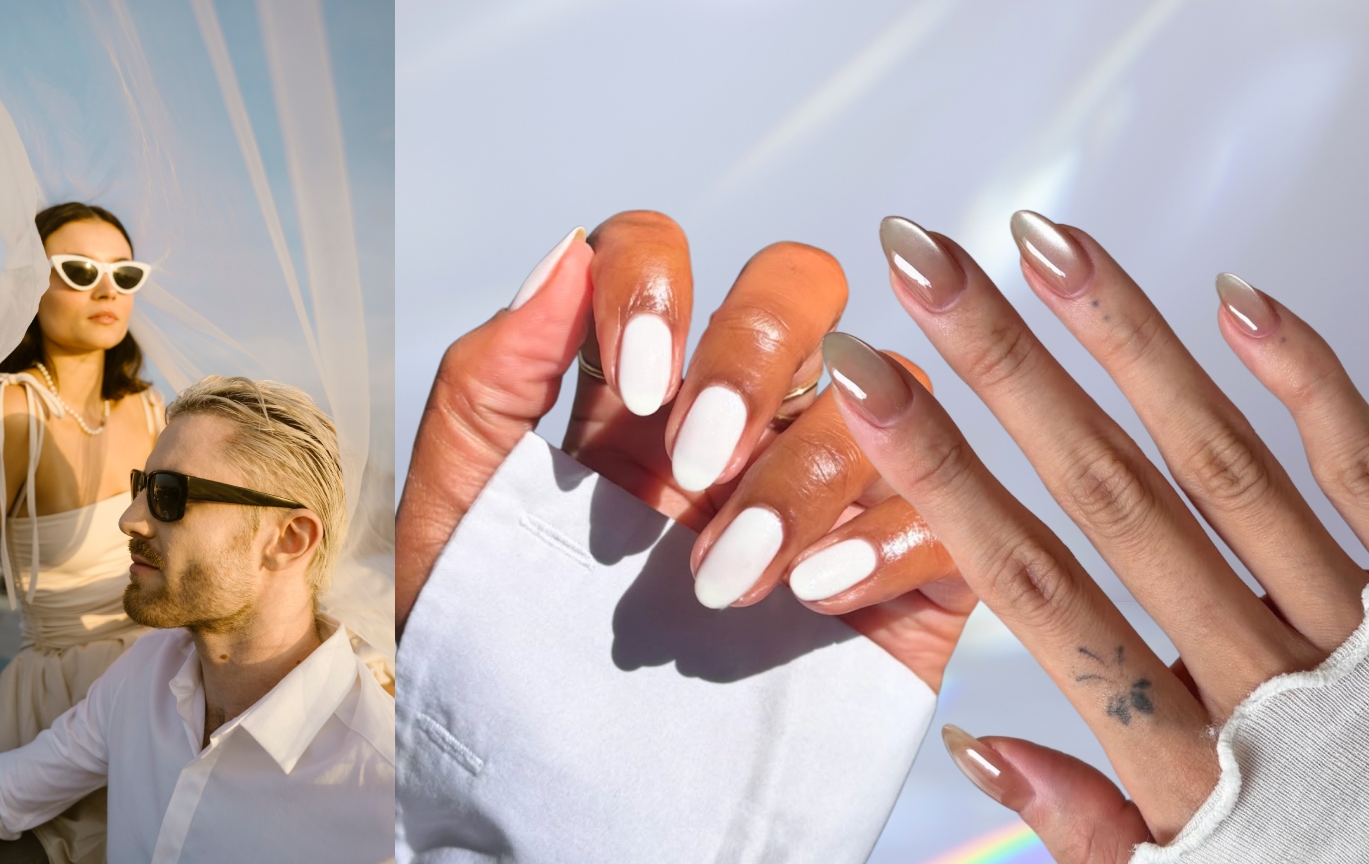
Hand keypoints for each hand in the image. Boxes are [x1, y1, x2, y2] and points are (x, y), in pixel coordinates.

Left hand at [396, 211, 970, 687]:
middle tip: (695, 463)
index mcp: (628, 402)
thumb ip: (487, 386)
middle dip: (756, 348)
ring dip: (807, 472)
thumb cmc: (504, 686)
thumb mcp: (458, 530)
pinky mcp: (898, 588)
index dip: (658, 280)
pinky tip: (815, 596)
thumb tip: (563, 255)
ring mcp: (822, 501)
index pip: (658, 256)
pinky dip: (896, 534)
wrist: (569, 830)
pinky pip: (955, 511)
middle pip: (799, 286)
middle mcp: (734, 429)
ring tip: (725, 579)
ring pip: (881, 396)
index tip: (635, 379)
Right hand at [822, 212, 1368, 858]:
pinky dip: (1303, 380)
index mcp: (1185, 759)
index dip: (936, 477)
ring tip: (1043, 241)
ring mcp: (1351, 623)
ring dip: (1122, 342)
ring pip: (1218, 460)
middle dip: (1000, 366)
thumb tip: (979, 745)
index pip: (1030, 588)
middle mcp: (1263, 675)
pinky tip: (1235, 299)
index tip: (863, 381)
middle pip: (1104, 494)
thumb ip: (1088, 829)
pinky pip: (1362, 466)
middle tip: (922, 262)